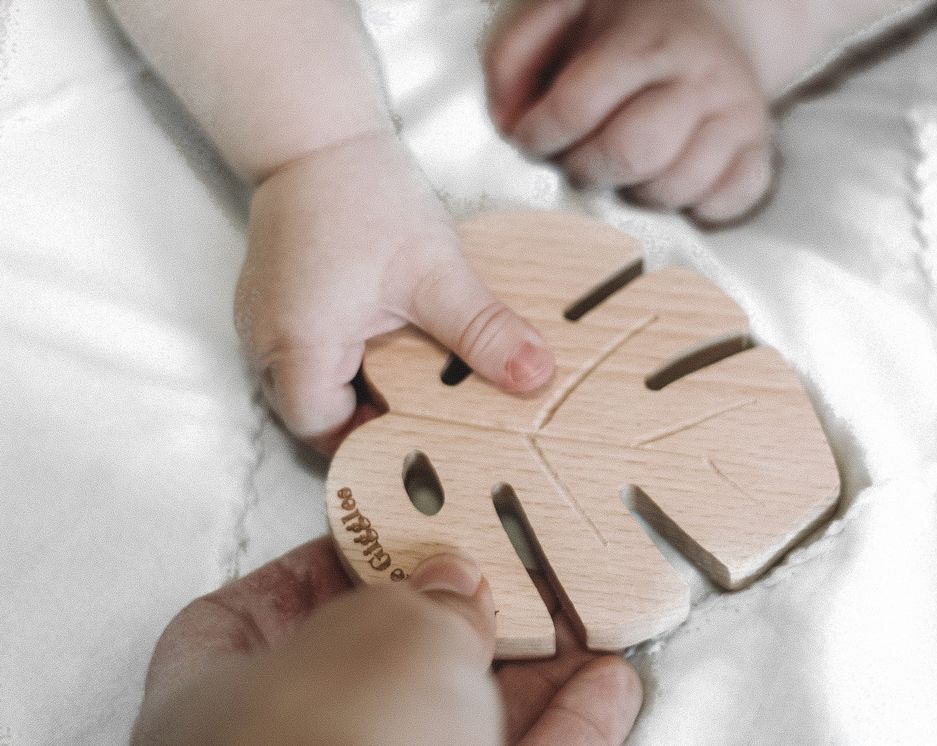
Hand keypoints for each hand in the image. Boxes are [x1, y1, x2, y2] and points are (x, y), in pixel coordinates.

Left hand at [131, 537, 641, 744]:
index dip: (338, 562)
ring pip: (460, 722)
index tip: (403, 528)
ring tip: (584, 622)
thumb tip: (456, 589)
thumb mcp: (388, 636)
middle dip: (464, 619)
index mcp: (223, 687)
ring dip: (531, 673)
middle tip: (519, 573)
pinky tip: (606, 688)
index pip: (268, 607)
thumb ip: (426, 599)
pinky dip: (566, 730)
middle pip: (386, 663)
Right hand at [236, 132, 554, 453]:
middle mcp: (267, 340)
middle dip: (366, 418)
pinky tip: (385, 339)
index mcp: (298, 344)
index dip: (369, 441)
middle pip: (312, 413)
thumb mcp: (435, 272)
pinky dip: (344, 357)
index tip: (418, 435)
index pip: (323, 431)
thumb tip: (532, 376)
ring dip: (356, 385)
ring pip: (309, 382)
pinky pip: (305, 351)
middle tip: (422, 411)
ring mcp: (264, 320)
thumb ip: (482, 330)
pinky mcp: (275, 302)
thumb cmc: (363, 197)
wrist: (318, 137)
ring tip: (409, 373)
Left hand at [486, 0, 773, 224]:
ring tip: (624, 168)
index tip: (531, 138)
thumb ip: (519, 55)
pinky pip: (727, 203)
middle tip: (577, 161)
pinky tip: (671, 181)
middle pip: (632, 153)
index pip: (579, 106)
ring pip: (676, 186)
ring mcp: (736, 115)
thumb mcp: (567, 13)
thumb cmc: (629, 26)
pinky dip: (694, 207)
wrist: (719, 16)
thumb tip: (507, 120)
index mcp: (646, 39)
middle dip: (587, 170)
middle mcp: (699, 76)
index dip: (541, 134)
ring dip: (635, 192)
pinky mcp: (759, 149)